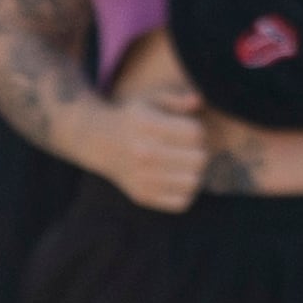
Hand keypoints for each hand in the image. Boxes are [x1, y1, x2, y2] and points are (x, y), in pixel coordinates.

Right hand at [76, 65, 216, 213]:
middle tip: (193, 148)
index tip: (190, 130)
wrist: (101, 142)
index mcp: (147, 125)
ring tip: (189, 164)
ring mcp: (142, 177)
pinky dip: (186, 191)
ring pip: (193, 182)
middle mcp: (143, 152)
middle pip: (198, 159)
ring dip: (197, 172)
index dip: (199, 131)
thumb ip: (178, 100)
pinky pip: (181, 202)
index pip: (195, 133)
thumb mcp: (153, 100)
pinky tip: (180, 178)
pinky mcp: (142, 196)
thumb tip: (199, 102)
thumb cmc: (135, 118)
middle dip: (201, 151)